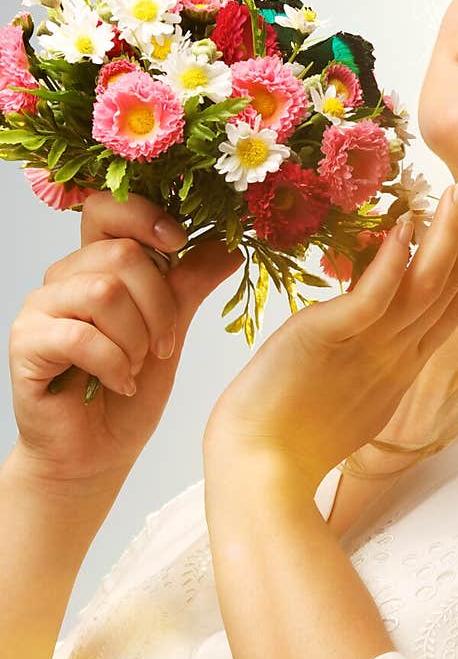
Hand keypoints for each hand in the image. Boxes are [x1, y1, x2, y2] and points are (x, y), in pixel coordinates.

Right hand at [9, 190, 243, 499]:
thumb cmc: (130, 390)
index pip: (109, 207)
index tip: (178, 244)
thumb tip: (229, 244)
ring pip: (104, 292)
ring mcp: (40, 307)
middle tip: (162, 347)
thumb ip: (190, 282)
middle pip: (121, 254)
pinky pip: (80, 335)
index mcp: (97, 264)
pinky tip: (118, 382)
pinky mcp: (26, 342)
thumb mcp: (172, 329)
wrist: (98, 451)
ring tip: (136, 366)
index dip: (146, 217)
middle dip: (159, 306)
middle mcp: (64, 277)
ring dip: (136, 339)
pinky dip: (113, 363)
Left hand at [202, 161, 457, 490]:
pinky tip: (406, 225)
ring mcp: (370, 350)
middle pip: (450, 286)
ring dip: (447, 234)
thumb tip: (370, 313)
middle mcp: (398, 355)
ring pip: (424, 286)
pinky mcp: (329, 341)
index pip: (452, 300)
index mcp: (403, 364)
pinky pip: (372, 299)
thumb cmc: (290, 431)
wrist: (256, 471)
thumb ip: (368, 349)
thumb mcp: (345, 384)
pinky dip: (392, 263)